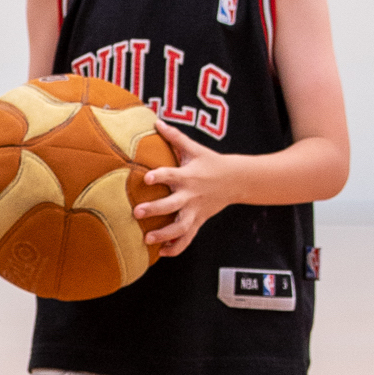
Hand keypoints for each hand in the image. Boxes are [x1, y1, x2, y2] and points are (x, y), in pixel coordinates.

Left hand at [133, 123, 239, 257]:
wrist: (236, 180)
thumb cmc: (211, 162)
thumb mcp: (195, 148)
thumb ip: (174, 137)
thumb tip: (156, 121)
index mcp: (188, 176)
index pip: (172, 175)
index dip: (159, 176)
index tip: (146, 178)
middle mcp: (191, 195)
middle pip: (172, 206)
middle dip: (155, 210)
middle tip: (137, 212)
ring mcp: (195, 211)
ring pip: (180, 227)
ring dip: (163, 235)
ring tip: (147, 239)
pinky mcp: (199, 221)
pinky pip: (187, 239)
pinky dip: (176, 248)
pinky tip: (162, 253)